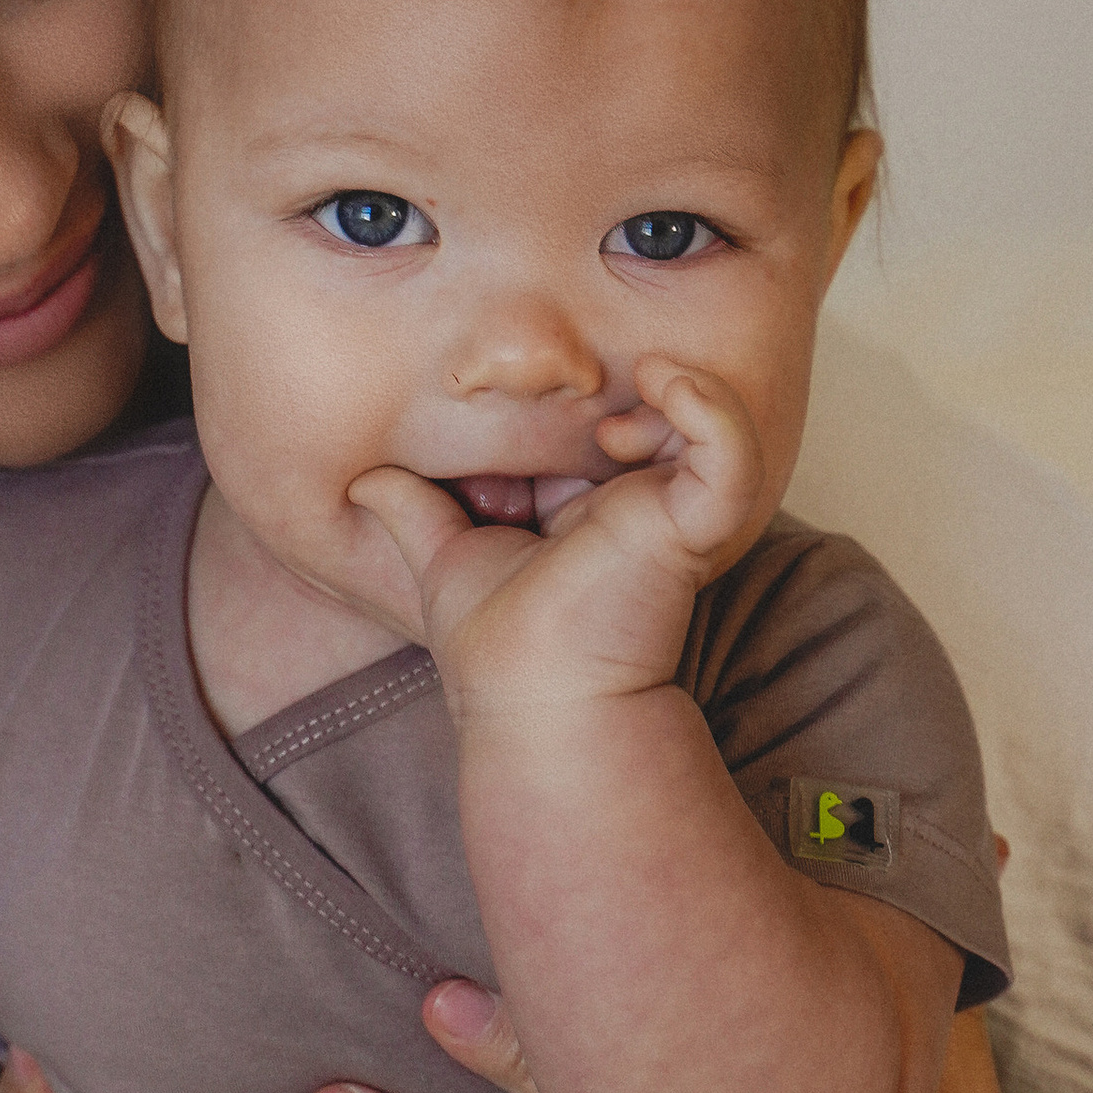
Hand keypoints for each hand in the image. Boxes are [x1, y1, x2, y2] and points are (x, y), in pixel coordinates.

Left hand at [348, 360, 763, 711]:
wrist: (533, 706)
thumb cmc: (498, 652)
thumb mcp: (444, 562)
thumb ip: (412, 514)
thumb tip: (361, 480)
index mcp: (592, 511)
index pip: (595, 427)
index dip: (563, 405)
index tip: (516, 409)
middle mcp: (642, 508)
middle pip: (653, 415)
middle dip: (621, 387)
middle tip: (567, 400)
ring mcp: (675, 514)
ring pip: (711, 423)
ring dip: (675, 391)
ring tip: (622, 407)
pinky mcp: (695, 525)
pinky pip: (731, 451)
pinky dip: (712, 408)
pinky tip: (668, 386)